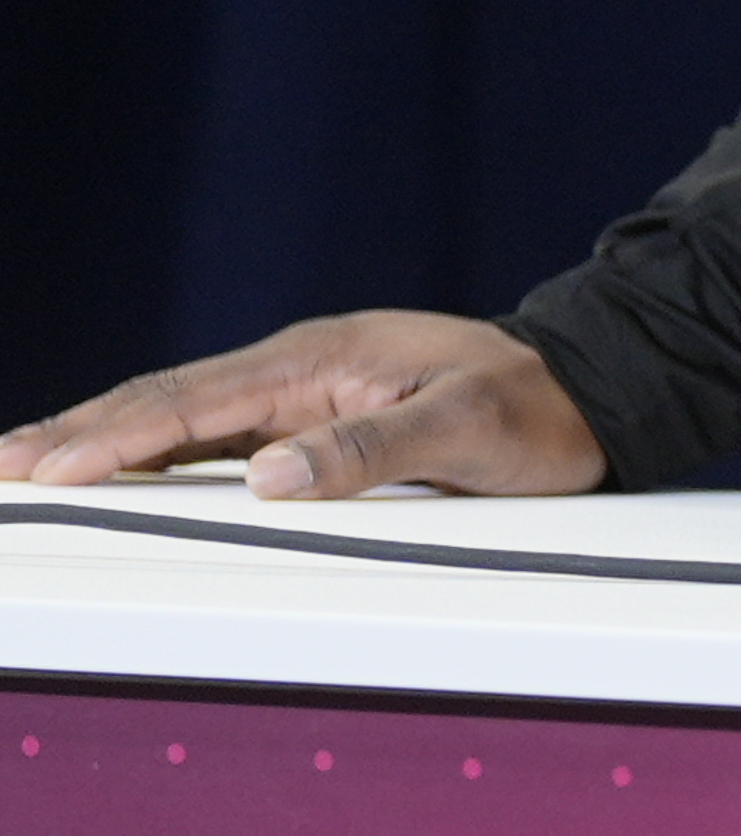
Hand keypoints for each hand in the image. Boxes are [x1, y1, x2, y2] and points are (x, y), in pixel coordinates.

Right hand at [0, 312, 608, 500]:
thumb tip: (269, 477)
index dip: (116, 436)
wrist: (587, 389)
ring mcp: (305, 390)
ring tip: (29, 467)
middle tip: (3, 466)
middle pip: (169, 400)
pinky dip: (158, 450)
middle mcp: (301, 367)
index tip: (47, 467)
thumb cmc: (536, 411)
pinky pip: (218, 433)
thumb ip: (374, 449)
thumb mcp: (469, 429)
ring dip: (107, 439)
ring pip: (184, 416)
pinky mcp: (316, 415)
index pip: (196, 401)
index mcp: (324, 359)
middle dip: (80, 432)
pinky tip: (119, 471)